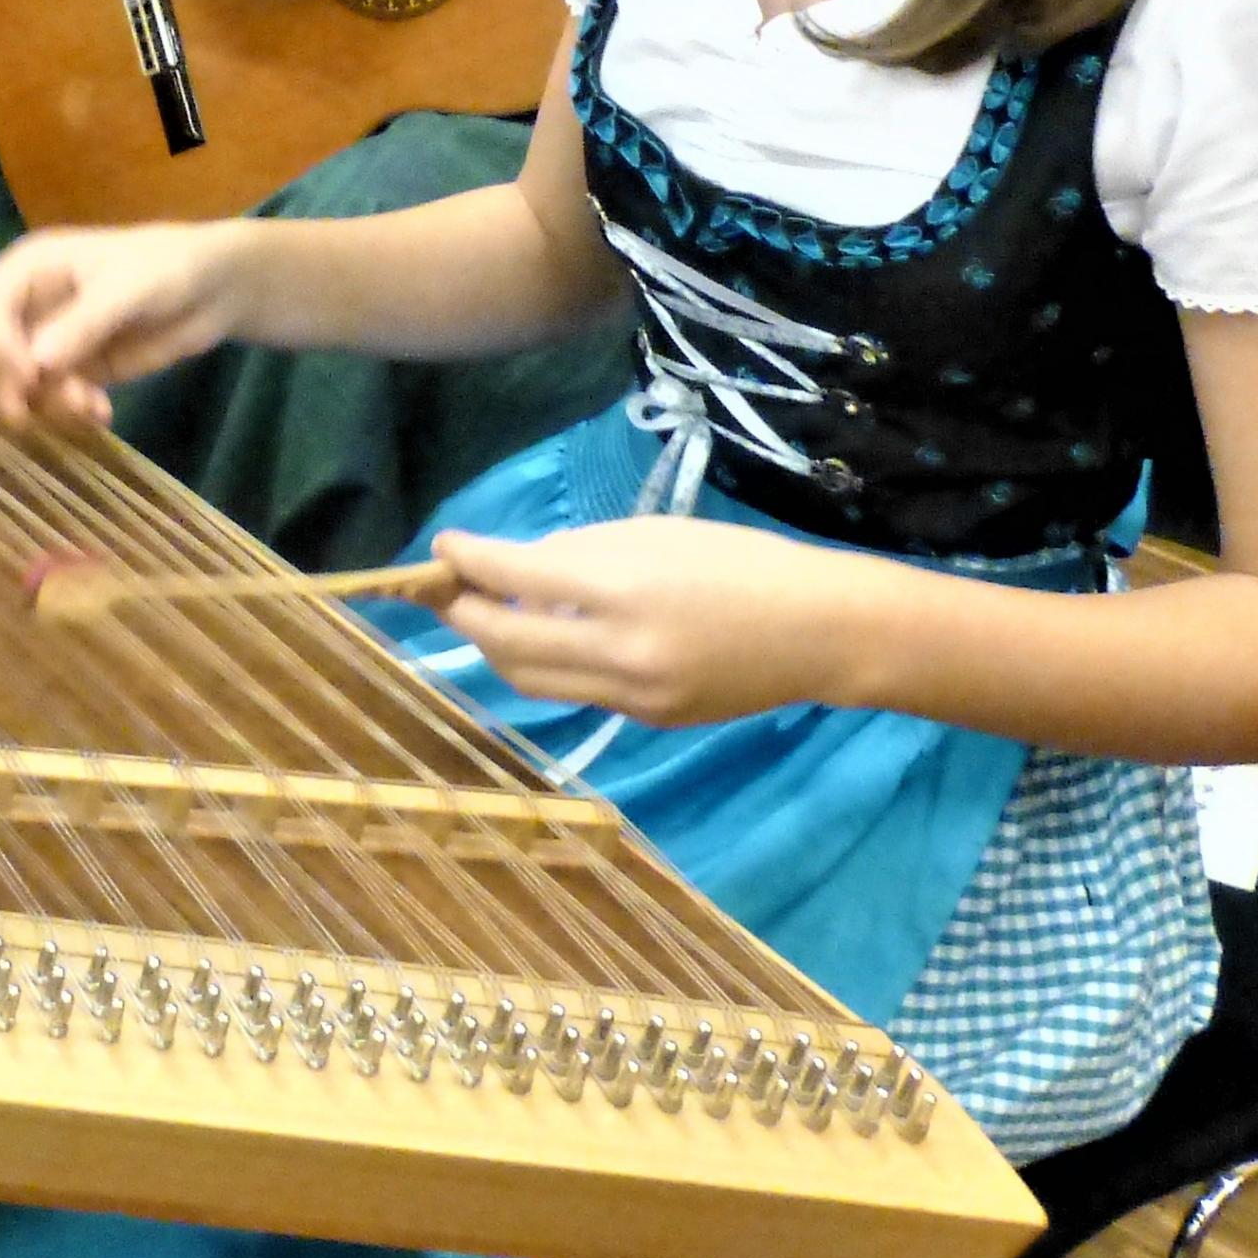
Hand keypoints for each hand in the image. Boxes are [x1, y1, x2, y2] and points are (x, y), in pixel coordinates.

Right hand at [0, 221, 254, 427]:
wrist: (213, 289)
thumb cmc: (166, 267)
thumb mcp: (126, 288)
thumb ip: (83, 323)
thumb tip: (38, 364)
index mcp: (30, 268)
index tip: (25, 378)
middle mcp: (31, 304)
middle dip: (9, 382)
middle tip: (28, 413)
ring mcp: (51, 339)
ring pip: (21, 381)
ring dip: (46, 402)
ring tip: (89, 408)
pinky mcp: (77, 369)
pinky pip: (55, 397)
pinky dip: (71, 409)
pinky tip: (102, 413)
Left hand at [428, 516, 881, 731]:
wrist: (814, 632)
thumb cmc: (738, 562)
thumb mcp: (654, 536)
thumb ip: (580, 554)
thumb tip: (517, 570)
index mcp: (619, 587)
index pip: (512, 576)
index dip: (466, 560)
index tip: (442, 546)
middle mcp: (616, 649)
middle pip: (503, 640)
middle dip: (463, 612)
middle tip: (444, 588)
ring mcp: (629, 695)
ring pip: (528, 680)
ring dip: (495, 647)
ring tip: (484, 615)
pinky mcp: (643, 720)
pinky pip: (575, 692)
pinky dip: (548, 664)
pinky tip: (548, 640)